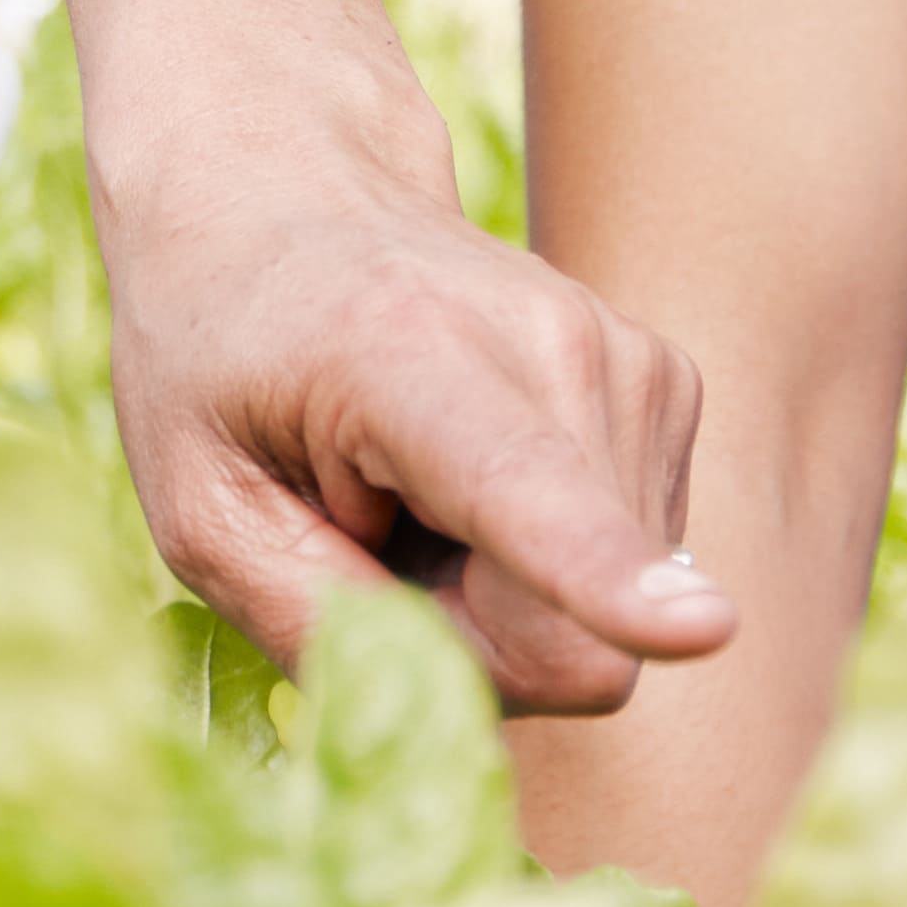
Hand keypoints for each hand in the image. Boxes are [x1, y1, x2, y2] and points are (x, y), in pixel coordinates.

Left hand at [90, 90, 729, 714]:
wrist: (289, 192)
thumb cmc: (221, 359)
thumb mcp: (202, 509)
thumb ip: (321, 624)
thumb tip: (473, 714)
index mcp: (410, 359)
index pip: (530, 492)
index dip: (609, 575)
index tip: (704, 628)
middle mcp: (556, 345)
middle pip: (571, 634)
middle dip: (468, 641)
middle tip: (367, 537)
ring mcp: (633, 360)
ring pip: (605, 619)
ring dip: (497, 596)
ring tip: (411, 493)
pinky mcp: (668, 385)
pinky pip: (622, 566)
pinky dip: (536, 555)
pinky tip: (466, 477)